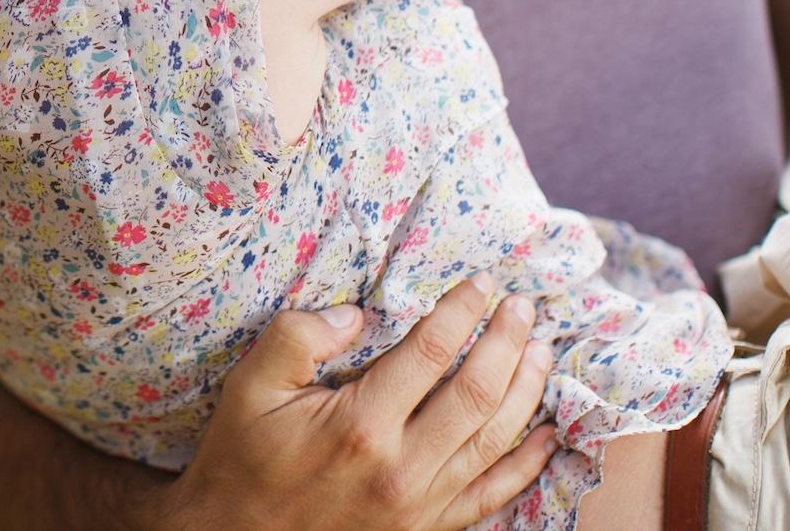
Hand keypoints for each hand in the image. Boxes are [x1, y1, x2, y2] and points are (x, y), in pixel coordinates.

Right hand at [160, 277, 556, 530]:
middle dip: (508, 343)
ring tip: (542, 351)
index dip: (463, 311)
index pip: (431, 352)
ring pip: (496, 441)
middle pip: (478, 394)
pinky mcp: (428, 529)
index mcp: (360, 425)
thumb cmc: (242, 457)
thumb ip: (297, 336)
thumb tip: (356, 313)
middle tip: (524, 308)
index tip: (482, 283)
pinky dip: (527, 465)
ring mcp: (420, 506)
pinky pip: (493, 495)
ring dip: (527, 392)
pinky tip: (546, 435)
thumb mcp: (250, 385)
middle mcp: (401, 468)